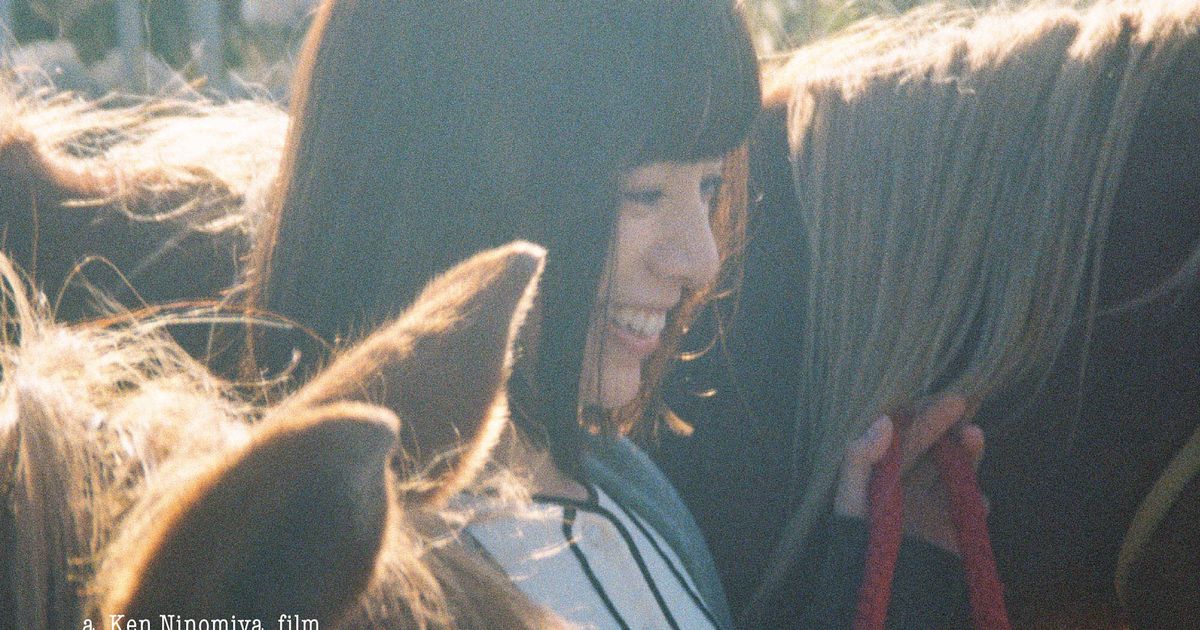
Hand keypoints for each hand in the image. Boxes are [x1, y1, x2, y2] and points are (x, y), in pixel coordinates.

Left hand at [833, 395, 985, 554]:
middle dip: (948, 425)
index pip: (903, 434)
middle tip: (963, 402)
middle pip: (934, 448)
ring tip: (975, 436)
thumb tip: (884, 421)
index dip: (921, 414)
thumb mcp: (849, 501)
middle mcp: (908, 485)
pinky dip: (978, 501)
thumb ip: (859, 461)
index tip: (941, 399)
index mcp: (881, 473)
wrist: (876, 596)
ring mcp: (932, 507)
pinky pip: (971, 510)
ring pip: (956, 471)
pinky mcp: (952, 531)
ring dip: (968, 454)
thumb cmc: (854, 545)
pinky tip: (977, 499)